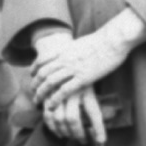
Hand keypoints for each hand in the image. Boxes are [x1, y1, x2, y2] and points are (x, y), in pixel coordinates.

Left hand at [29, 14, 144, 108]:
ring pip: (50, 82)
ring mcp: (73, 68)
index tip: (31, 75)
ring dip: (41, 93)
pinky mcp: (83, 78)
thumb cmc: (104, 40)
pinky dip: (55, 98)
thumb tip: (74, 50)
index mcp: (64, 50)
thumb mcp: (83, 42)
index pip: (42, 60)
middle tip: (32, 92)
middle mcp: (65, 59)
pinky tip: (51, 105)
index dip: (34, 68)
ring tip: (37, 101)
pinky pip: (64, 90)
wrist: (114, 39)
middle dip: (35, 84)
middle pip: (43, 73)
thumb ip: (75, 49)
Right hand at [41, 83, 107, 145]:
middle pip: (72, 119)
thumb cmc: (81, 77)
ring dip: (64, 132)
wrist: (62, 57)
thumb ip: (93, 104)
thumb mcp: (91, 86)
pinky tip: (58, 133)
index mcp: (86, 90)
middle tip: (83, 141)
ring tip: (70, 137)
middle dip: (77, 134)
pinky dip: (52, 127)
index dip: (98, 129)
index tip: (101, 143)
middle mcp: (71, 92)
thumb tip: (101, 127)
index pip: (94, 113)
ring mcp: (57, 93)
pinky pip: (47, 115)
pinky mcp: (47, 95)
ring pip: (58, 118)